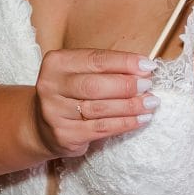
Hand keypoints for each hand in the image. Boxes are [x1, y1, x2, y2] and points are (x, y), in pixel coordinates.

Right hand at [31, 47, 156, 158]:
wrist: (42, 125)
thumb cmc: (70, 93)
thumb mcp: (79, 73)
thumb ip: (105, 69)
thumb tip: (143, 69)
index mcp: (56, 63)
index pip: (95, 59)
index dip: (124, 62)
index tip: (148, 65)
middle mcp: (50, 86)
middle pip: (95, 85)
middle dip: (127, 85)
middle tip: (149, 85)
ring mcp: (55, 112)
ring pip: (100, 109)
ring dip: (131, 106)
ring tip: (151, 102)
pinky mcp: (64, 135)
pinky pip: (101, 128)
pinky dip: (125, 123)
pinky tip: (141, 119)